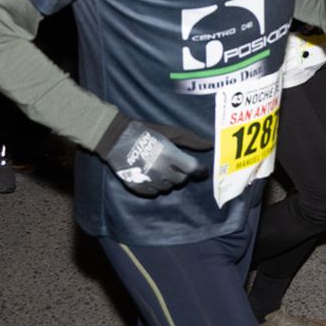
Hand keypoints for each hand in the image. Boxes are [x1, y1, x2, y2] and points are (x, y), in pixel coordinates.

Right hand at [95, 117, 209, 196]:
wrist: (115, 138)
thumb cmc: (146, 132)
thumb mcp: (170, 132)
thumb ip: (191, 140)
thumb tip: (210, 145)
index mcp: (169, 154)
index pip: (192, 170)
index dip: (200, 171)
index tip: (201, 171)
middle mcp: (160, 170)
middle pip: (181, 180)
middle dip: (182, 174)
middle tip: (176, 166)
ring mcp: (148, 180)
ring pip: (168, 188)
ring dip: (169, 181)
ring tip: (162, 169)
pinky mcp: (137, 187)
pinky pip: (154, 193)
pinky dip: (156, 187)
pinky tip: (152, 177)